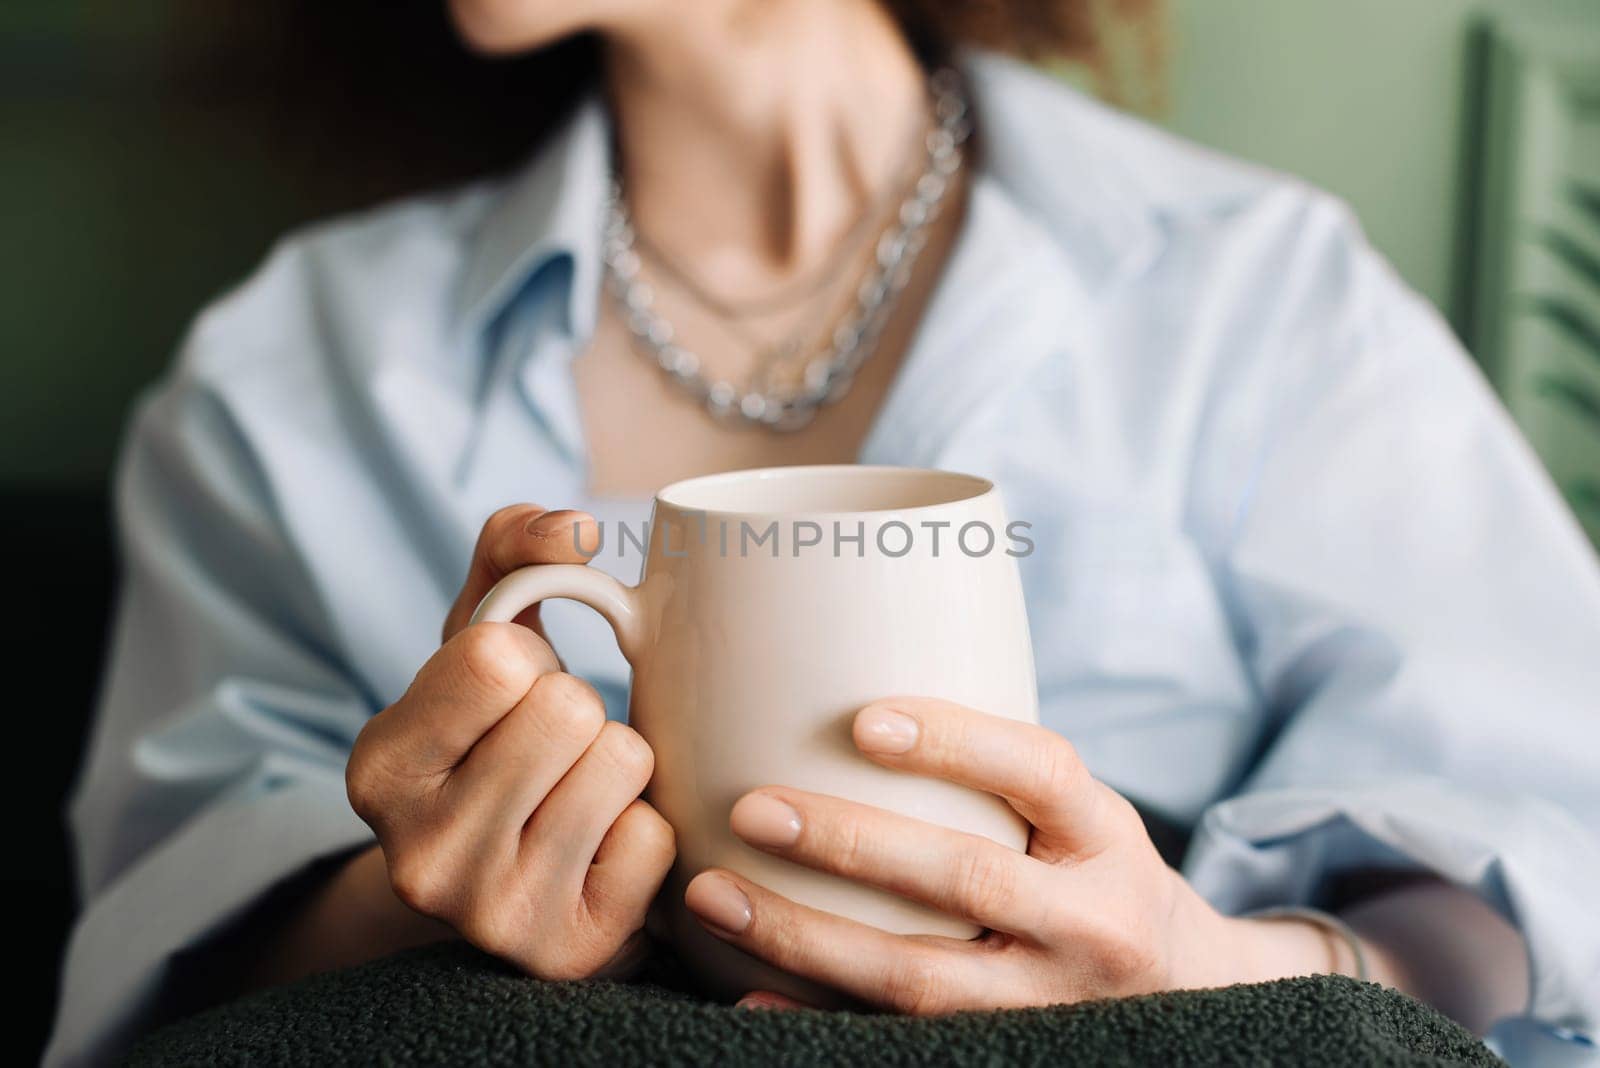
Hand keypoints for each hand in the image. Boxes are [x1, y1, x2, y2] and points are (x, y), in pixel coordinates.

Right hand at [347, 504, 675, 979]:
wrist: (506, 884)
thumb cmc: (496, 738)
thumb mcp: (480, 638)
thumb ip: (512, 550)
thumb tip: (573, 526)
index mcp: (379, 766)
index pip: (494, 658)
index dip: (523, 660)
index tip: (504, 698)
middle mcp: (418, 854)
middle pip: (568, 708)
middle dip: (576, 711)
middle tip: (547, 752)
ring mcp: (491, 914)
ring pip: (621, 762)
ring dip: (618, 766)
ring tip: (575, 795)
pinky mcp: (566, 953)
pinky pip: (654, 837)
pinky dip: (643, 830)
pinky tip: (599, 850)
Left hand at [684, 697, 1352, 1012]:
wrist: (1183, 992)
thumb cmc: (1091, 874)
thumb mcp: (1082, 813)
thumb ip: (999, 772)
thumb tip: (851, 695)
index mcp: (1105, 838)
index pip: (1041, 771)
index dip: (957, 741)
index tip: (863, 721)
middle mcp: (1089, 924)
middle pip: (968, 879)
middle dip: (850, 843)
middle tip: (754, 807)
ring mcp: (1048, 1005)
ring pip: (920, 978)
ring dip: (804, 937)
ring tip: (715, 896)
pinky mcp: (1003, 1052)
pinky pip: (900, 1042)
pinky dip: (817, 1020)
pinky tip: (746, 991)